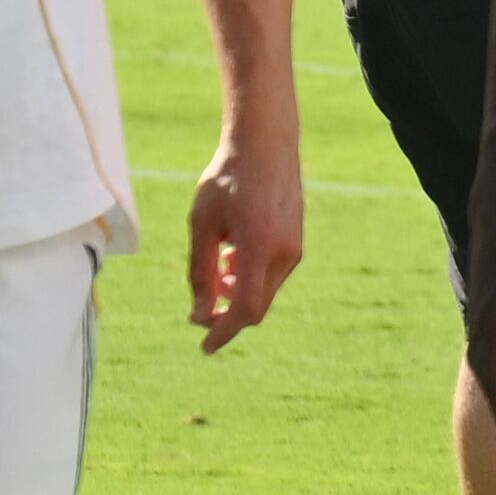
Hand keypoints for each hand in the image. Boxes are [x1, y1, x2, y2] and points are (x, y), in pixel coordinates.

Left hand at [181, 137, 302, 350]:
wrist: (266, 147)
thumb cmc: (227, 180)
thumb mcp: (202, 224)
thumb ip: (200, 272)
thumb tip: (199, 315)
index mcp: (258, 248)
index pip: (244, 308)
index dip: (223, 332)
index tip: (204, 347)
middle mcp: (283, 254)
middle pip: (255, 307)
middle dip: (227, 315)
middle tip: (199, 309)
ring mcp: (294, 250)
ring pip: (264, 292)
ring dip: (237, 293)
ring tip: (216, 267)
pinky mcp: (296, 244)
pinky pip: (272, 276)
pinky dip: (249, 279)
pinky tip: (233, 254)